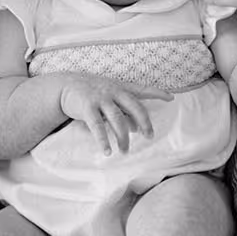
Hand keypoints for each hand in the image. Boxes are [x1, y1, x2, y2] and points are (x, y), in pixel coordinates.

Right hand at [57, 75, 171, 154]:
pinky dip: (104, 140)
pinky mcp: (87, 107)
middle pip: (135, 107)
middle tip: (149, 136)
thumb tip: (135, 128)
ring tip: (124, 150)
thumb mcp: (109, 96)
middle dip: (144, 123)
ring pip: (118, 120)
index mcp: (120, 87)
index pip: (142, 89)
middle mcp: (113, 91)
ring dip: (123, 138)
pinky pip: (98, 127)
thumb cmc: (91, 92)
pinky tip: (107, 150)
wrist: (65, 85)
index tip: (171, 98)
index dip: (157, 93)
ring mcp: (101, 99)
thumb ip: (123, 109)